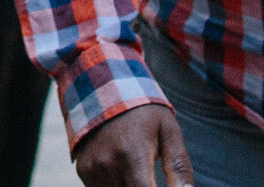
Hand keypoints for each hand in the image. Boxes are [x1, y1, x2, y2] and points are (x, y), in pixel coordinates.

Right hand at [73, 104, 190, 186]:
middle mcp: (109, 165)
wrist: (103, 86)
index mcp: (132, 156)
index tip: (160, 184)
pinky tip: (126, 172)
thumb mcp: (168, 131)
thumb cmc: (143, 110)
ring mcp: (93, 168)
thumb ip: (179, 166)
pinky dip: (117, 186)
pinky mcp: (84, 169)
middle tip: (150, 176)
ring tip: (140, 172)